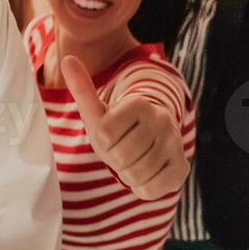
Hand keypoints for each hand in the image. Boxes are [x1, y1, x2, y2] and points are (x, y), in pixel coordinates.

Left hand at [62, 54, 187, 200]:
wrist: (150, 138)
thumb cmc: (116, 125)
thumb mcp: (97, 109)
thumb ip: (82, 87)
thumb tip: (67, 60)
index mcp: (139, 103)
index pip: (104, 135)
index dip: (101, 142)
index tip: (109, 136)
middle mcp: (163, 120)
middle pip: (120, 157)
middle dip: (113, 159)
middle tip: (119, 150)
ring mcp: (175, 144)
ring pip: (136, 174)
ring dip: (126, 173)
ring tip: (131, 160)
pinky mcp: (182, 168)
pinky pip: (151, 190)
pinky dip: (141, 187)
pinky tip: (144, 173)